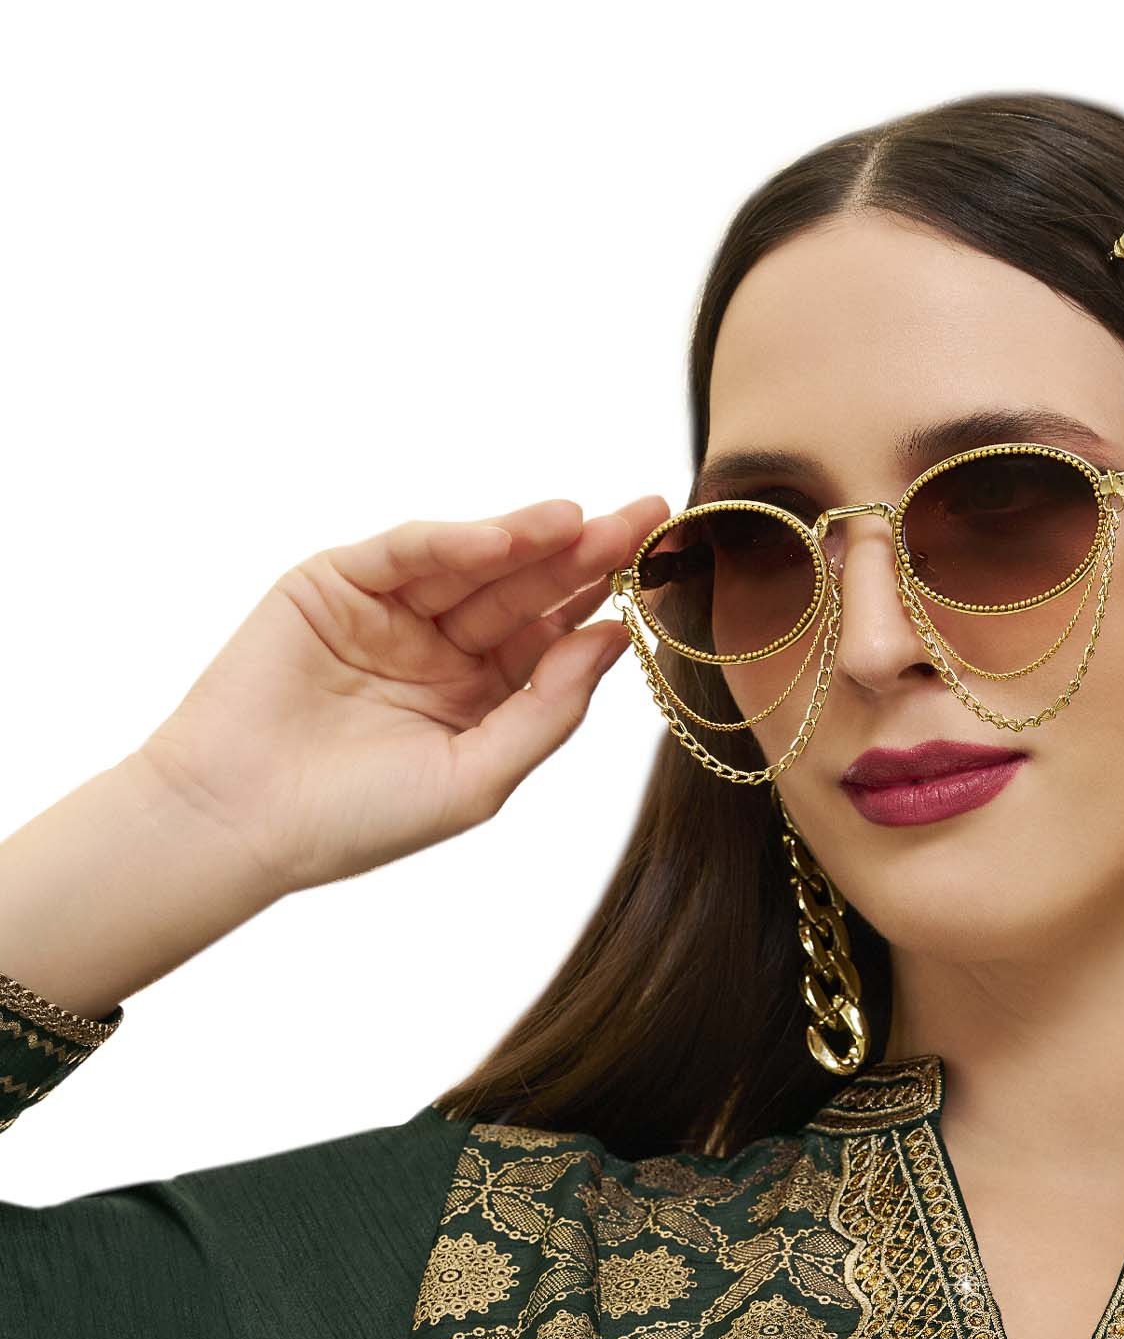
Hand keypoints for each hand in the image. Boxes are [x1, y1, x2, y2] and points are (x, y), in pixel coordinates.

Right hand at [136, 493, 669, 900]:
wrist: (244, 821)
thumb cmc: (360, 820)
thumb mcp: (478, 777)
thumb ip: (549, 710)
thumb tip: (614, 640)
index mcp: (483, 697)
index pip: (555, 637)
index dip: (607, 602)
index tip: (665, 571)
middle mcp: (442, 648)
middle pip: (526, 590)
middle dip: (584, 554)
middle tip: (645, 517)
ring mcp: (390, 612)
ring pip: (473, 564)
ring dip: (528, 538)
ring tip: (584, 520)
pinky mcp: (335, 583)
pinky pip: (405, 553)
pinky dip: (454, 541)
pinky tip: (506, 536)